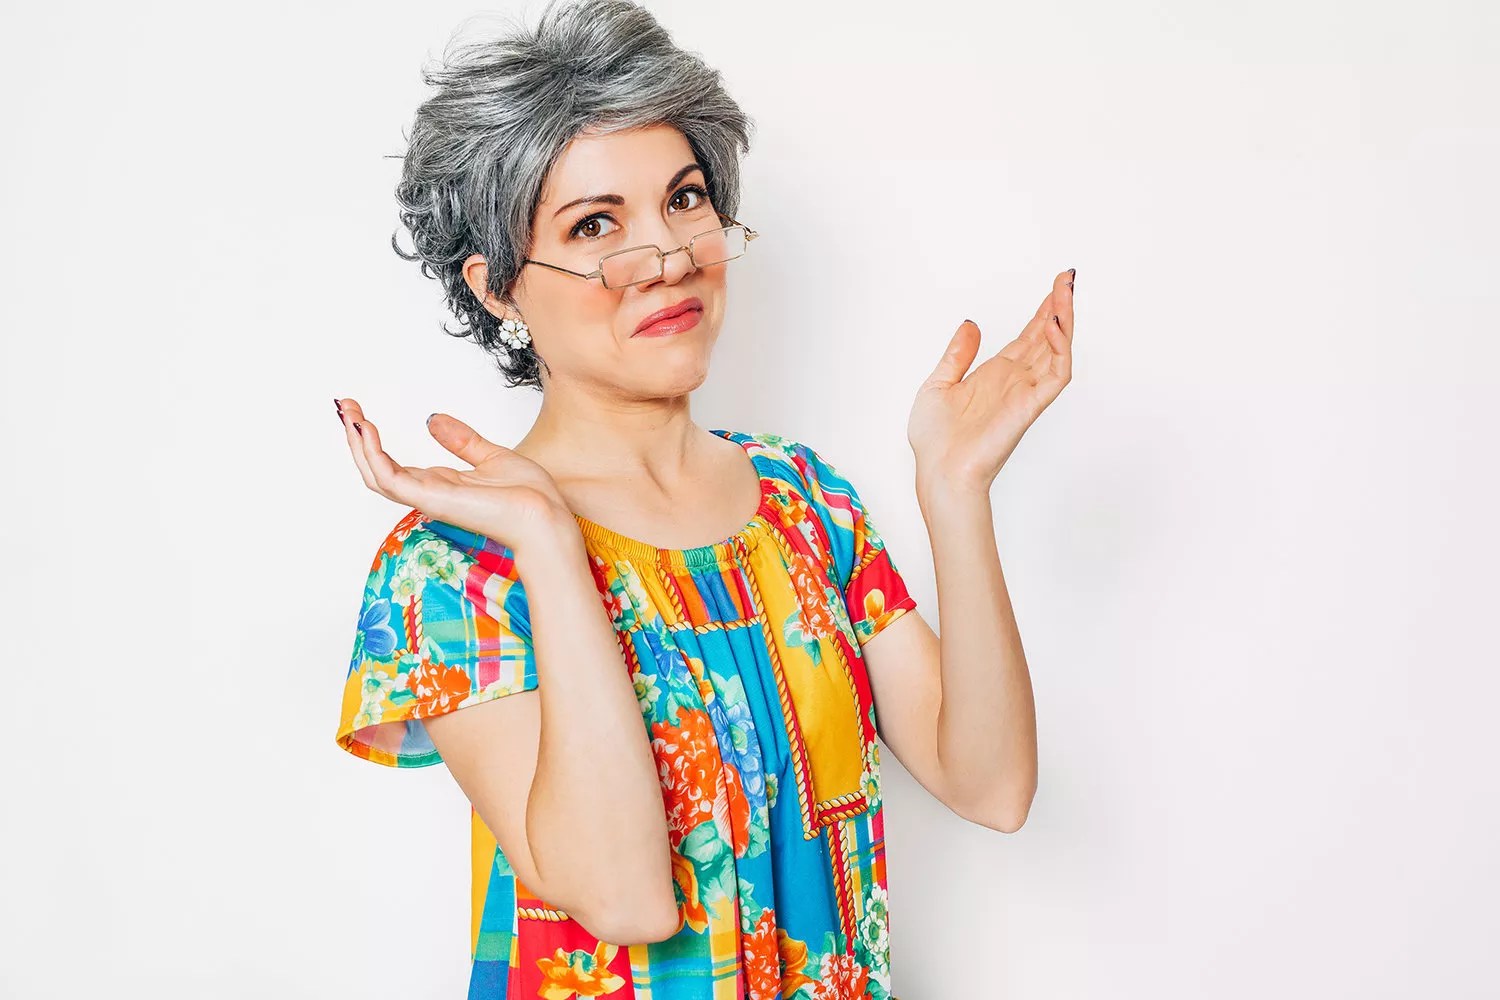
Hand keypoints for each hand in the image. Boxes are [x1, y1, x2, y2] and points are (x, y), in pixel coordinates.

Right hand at [336, 397, 575, 562]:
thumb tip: (431, 419)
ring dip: (358, 444)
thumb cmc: (530, 496)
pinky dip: (374, 455)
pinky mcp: (433, 499)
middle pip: (376, 468)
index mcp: (441, 483)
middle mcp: (429, 492)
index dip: (372, 440)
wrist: (546, 517)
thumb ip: (460, 439)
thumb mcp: (491, 456)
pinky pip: (391, 479)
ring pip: (376, 474)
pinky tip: (368, 430)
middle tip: (343, 406)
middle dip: (356, 438)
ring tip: (348, 413)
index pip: (393, 464)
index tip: (359, 412)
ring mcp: (428, 497)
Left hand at [908, 268, 1074, 492]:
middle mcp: (1015, 381)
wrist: (938, 471)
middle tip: (1068, 277)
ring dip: (1064, 320)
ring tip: (1066, 290)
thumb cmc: (936, 441)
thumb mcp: (938, 384)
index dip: (1043, 310)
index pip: (1029, 336)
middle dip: (1059, 306)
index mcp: (996, 375)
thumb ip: (958, 354)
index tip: (1056, 285)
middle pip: (1047, 337)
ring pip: (1057, 350)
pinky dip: (1060, 349)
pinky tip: (1053, 325)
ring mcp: (1025, 392)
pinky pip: (1056, 375)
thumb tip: (970, 324)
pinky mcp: (1030, 406)